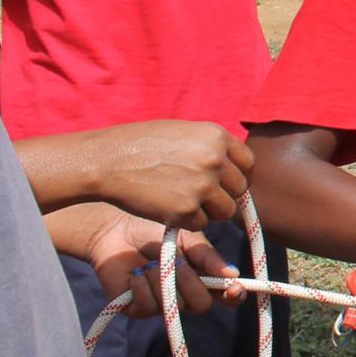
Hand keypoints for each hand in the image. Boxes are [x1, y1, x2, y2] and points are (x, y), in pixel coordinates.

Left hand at [78, 207, 245, 319]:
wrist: (117, 230)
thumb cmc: (154, 232)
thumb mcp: (188, 239)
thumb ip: (208, 256)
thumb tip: (232, 273)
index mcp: (202, 278)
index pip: (225, 295)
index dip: (233, 295)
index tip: (234, 287)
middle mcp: (184, 295)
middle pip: (201, 305)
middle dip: (190, 282)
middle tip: (177, 262)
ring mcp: (160, 305)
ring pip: (174, 306)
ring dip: (163, 279)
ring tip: (151, 261)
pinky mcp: (136, 308)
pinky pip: (148, 306)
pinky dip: (143, 285)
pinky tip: (136, 272)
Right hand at [85, 121, 252, 230]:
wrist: (107, 160)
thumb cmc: (140, 144)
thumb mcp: (183, 133)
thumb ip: (211, 147)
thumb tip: (233, 169)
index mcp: (217, 136)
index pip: (248, 163)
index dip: (237, 175)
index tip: (225, 183)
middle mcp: (215, 160)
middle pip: (239, 189)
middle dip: (224, 195)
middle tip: (201, 196)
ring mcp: (202, 186)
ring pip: (226, 211)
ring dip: (210, 211)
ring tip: (185, 202)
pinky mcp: (185, 210)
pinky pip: (202, 224)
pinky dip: (189, 221)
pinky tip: (169, 209)